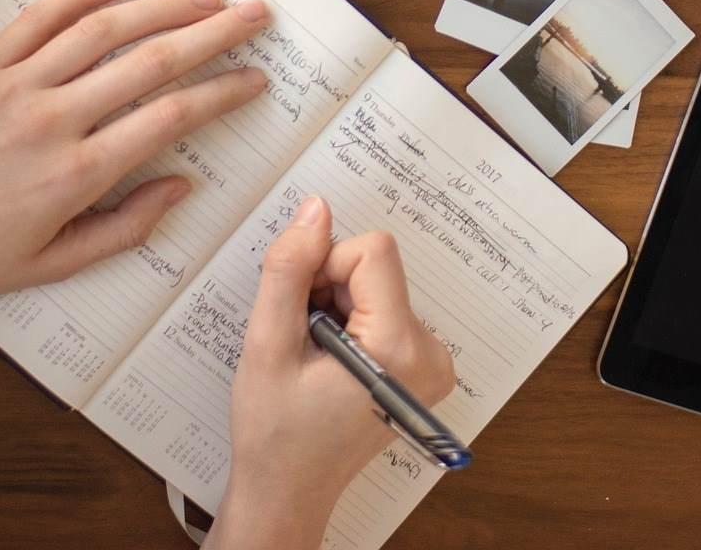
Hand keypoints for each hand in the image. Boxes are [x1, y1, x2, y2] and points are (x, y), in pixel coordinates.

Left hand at [0, 0, 268, 315]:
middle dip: (213, 34)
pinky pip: (40, 17)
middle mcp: (51, 120)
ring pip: (103, 30)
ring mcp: (14, 86)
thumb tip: (182, 187)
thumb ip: (126, 227)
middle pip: (151, 61)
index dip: (222, 93)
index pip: (170, 117)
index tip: (255, 79)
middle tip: (255, 15)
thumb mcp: (55, 264)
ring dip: (163, 6)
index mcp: (76, 175)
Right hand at [212, 196, 455, 549]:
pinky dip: (352, 321)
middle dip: (329, 289)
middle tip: (303, 340)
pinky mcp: (423, 365)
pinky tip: (330, 361)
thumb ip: (289, 270)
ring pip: (377, 284)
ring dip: (337, 306)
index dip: (325, 267)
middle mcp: (431, 353)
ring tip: (314, 356)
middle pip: (376, 267)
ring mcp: (432, 362)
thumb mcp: (267, 345)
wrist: (289, 491)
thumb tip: (316, 209)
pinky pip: (385, 308)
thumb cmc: (275, 431)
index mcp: (399, 348)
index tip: (301, 310)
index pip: (373, 252)